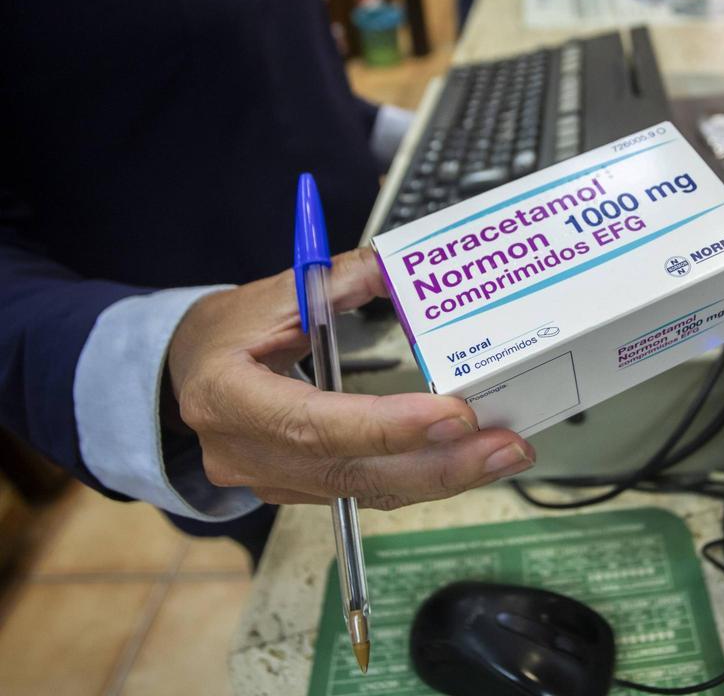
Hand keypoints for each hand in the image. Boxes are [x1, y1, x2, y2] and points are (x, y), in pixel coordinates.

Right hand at [166, 247, 534, 509]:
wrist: (180, 378)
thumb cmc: (226, 332)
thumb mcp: (274, 292)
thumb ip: (341, 280)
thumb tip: (404, 268)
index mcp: (228, 398)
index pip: (316, 424)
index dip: (389, 425)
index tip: (455, 414)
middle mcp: (247, 454)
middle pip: (354, 473)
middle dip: (441, 464)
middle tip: (507, 445)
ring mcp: (272, 483)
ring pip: (369, 492)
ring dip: (445, 477)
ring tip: (507, 453)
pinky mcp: (300, 492)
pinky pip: (368, 491)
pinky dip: (423, 478)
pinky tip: (472, 463)